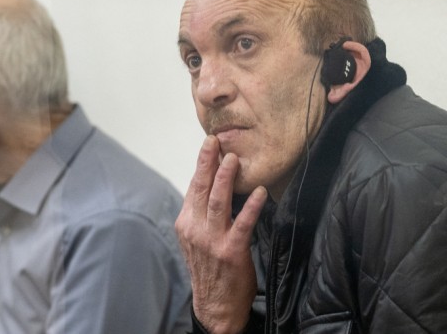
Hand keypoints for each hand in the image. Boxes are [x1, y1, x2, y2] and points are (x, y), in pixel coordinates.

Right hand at [175, 136, 267, 333]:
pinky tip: (260, 192)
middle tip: (215, 141)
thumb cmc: (209, 268)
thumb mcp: (196, 238)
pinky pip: (242, 224)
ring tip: (233, 158)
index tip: (209, 144)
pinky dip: (251, 206)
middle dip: (208, 162)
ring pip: (217, 202)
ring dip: (225, 178)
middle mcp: (195, 229)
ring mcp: (212, 240)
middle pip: (201, 189)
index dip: (201, 164)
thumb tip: (213, 184)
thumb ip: (202, 213)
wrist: (215, 305)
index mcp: (186, 223)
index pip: (193, 187)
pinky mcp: (231, 251)